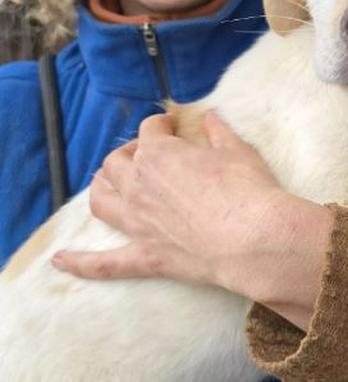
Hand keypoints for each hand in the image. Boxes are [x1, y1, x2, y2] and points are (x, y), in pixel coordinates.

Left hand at [53, 112, 332, 330]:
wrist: (254, 239)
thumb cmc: (249, 191)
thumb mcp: (239, 152)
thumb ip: (219, 133)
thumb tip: (212, 118)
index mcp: (160, 154)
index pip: (151, 130)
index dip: (162, 125)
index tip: (173, 125)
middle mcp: (139, 185)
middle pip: (116, 162)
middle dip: (129, 153)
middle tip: (147, 153)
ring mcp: (138, 224)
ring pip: (101, 200)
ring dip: (100, 188)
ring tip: (108, 184)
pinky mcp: (146, 257)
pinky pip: (104, 264)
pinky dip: (79, 263)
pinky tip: (59, 260)